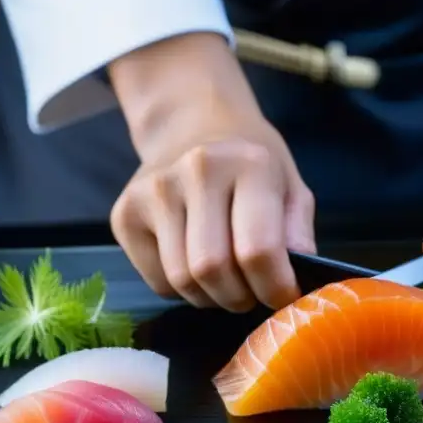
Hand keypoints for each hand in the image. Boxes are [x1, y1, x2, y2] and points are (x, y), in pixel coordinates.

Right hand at [109, 33, 314, 311]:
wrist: (192, 125)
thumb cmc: (249, 164)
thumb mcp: (290, 185)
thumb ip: (298, 232)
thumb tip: (298, 282)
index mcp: (247, 164)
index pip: (257, 250)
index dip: (274, 288)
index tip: (282, 296)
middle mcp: (195, 171)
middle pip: (212, 270)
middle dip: (240, 297)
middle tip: (252, 291)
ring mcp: (153, 191)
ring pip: (181, 282)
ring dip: (211, 297)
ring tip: (226, 279)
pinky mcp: (124, 214)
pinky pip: (157, 282)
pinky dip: (181, 290)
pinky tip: (193, 263)